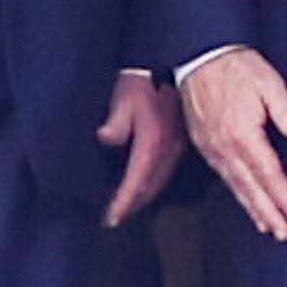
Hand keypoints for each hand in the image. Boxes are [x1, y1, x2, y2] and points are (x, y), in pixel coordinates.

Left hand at [97, 71, 185, 228]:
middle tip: (114, 218)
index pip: (135, 182)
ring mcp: (177, 147)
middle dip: (131, 206)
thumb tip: (106, 137)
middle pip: (148, 188)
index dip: (122, 203)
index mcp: (153, 142)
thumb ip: (116, 120)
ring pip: (159, 182)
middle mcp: (168, 150)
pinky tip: (144, 185)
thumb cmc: (147, 79)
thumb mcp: (125, 96)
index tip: (110, 218)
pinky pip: (165, 171)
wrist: (177, 67)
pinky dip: (152, 184)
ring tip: (126, 207)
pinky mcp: (181, 142)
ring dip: (142, 197)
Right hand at [183, 49, 286, 241]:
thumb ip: (286, 110)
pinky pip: (222, 176)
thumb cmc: (234, 66)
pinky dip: (236, 192)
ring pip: (234, 185)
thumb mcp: (268, 81)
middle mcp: (224, 146)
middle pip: (250, 188)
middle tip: (282, 233)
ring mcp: (211, 147)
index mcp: (242, 133)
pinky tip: (244, 199)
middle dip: (267, 213)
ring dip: (252, 208)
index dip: (282, 196)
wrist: (198, 55)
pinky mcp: (203, 143)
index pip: (268, 173)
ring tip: (266, 226)